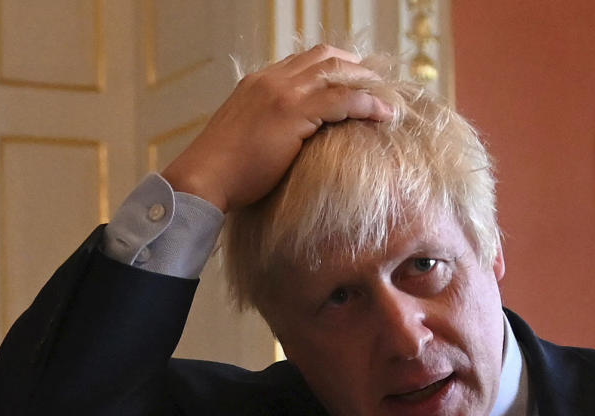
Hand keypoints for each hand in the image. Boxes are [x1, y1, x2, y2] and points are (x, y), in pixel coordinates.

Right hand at [161, 46, 393, 212]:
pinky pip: (341, 100)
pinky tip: (385, 114)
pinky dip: (367, 104)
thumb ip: (267, 131)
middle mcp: (272, 80)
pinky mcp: (294, 114)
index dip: (333, 66)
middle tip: (378, 83)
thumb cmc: (223, 173)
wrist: (205, 178)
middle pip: (324, 58)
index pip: (302, 61)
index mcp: (259, 83)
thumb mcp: (245, 140)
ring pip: (337, 74)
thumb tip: (283, 147)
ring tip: (389, 99)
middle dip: (355, 67)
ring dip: (367, 83)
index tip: (353, 78)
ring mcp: (283, 93)